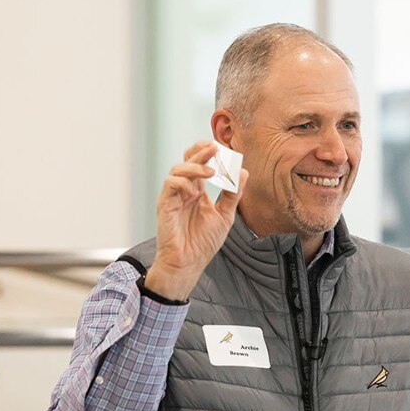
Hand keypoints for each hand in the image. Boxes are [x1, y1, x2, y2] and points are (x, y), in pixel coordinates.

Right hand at [144, 141, 247, 300]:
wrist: (189, 263)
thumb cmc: (203, 242)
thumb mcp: (225, 216)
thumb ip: (233, 194)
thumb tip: (244, 172)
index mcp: (197, 190)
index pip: (201, 163)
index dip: (210, 153)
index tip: (225, 150)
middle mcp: (185, 190)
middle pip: (188, 160)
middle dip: (201, 151)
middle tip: (215, 147)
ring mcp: (173, 196)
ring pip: (178, 168)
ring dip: (195, 166)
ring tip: (211, 172)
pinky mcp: (164, 204)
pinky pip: (169, 183)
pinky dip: (182, 182)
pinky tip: (194, 191)